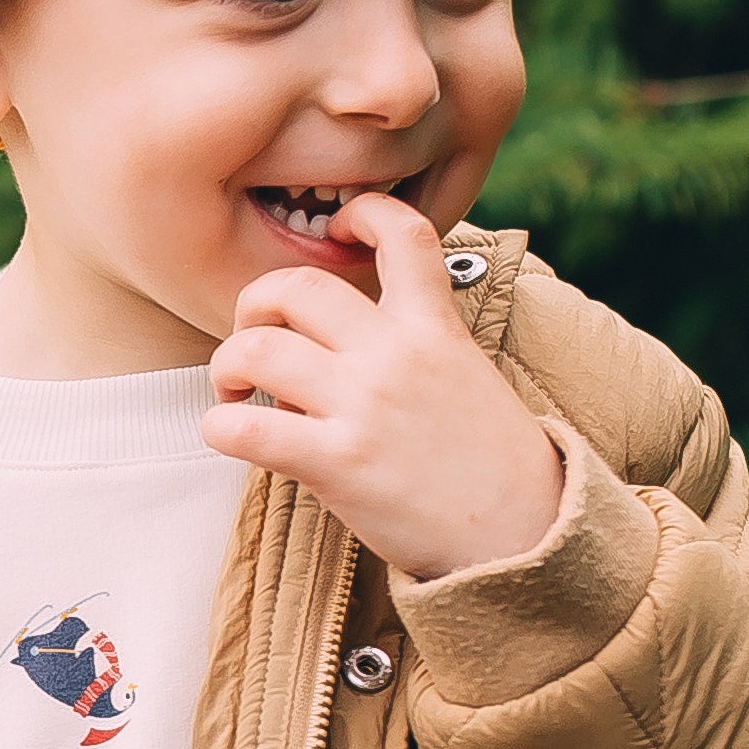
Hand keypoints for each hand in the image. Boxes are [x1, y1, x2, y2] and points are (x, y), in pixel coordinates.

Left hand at [206, 197, 563, 582]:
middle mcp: (396, 354)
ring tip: (234, 393)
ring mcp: (365, 406)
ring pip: (257, 349)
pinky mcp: (339, 462)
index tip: (335, 229)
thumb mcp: (467, 375)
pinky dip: (219, 426)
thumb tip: (342, 338)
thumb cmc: (489, 464)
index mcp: (434, 327)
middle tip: (253, 341)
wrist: (528, 535)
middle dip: (253, 305)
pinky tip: (231, 434)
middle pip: (295, 286)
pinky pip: (246, 427)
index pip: (405, 233)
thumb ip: (413, 342)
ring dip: (227, 367)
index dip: (362, 214)